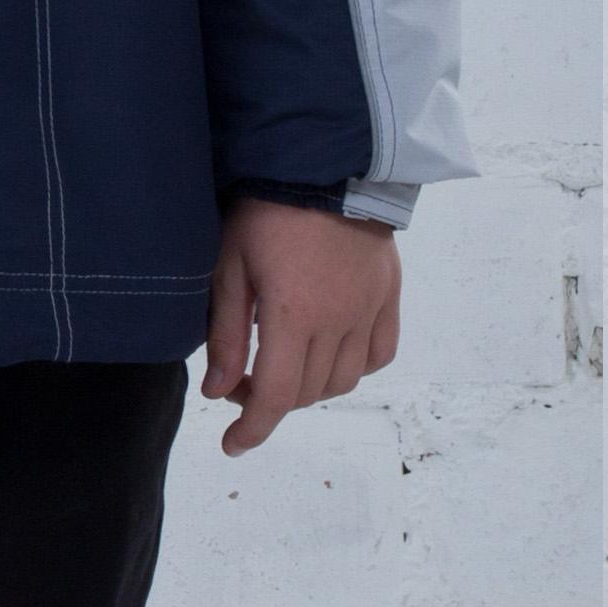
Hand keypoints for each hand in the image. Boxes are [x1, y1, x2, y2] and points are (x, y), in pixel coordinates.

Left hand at [200, 197, 400, 455]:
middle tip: (243, 379)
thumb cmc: (266, 210)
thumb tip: (219, 393)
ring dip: (311, 387)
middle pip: (308, 392)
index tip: (233, 444)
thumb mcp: (230, 266)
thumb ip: (227, 334)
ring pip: (344, 380)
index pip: (277, 398)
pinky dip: (355, 367)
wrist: (325, 163)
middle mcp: (340, 321)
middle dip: (271, 399)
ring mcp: (370, 309)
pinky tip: (330, 352)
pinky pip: (379, 353)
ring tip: (285, 363)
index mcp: (294, 316)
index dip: (253, 429)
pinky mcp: (388, 294)